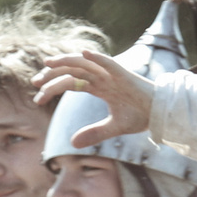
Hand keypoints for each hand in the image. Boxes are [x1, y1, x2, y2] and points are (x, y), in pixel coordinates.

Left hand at [33, 51, 154, 145]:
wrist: (161, 114)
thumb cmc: (140, 116)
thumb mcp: (113, 128)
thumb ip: (93, 133)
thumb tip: (71, 143)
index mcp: (99, 86)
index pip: (71, 82)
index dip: (53, 88)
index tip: (37, 98)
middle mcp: (103, 77)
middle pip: (73, 71)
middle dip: (52, 74)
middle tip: (35, 82)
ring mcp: (113, 73)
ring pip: (85, 63)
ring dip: (66, 62)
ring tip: (48, 64)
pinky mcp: (124, 74)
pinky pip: (109, 62)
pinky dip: (97, 57)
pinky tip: (83, 54)